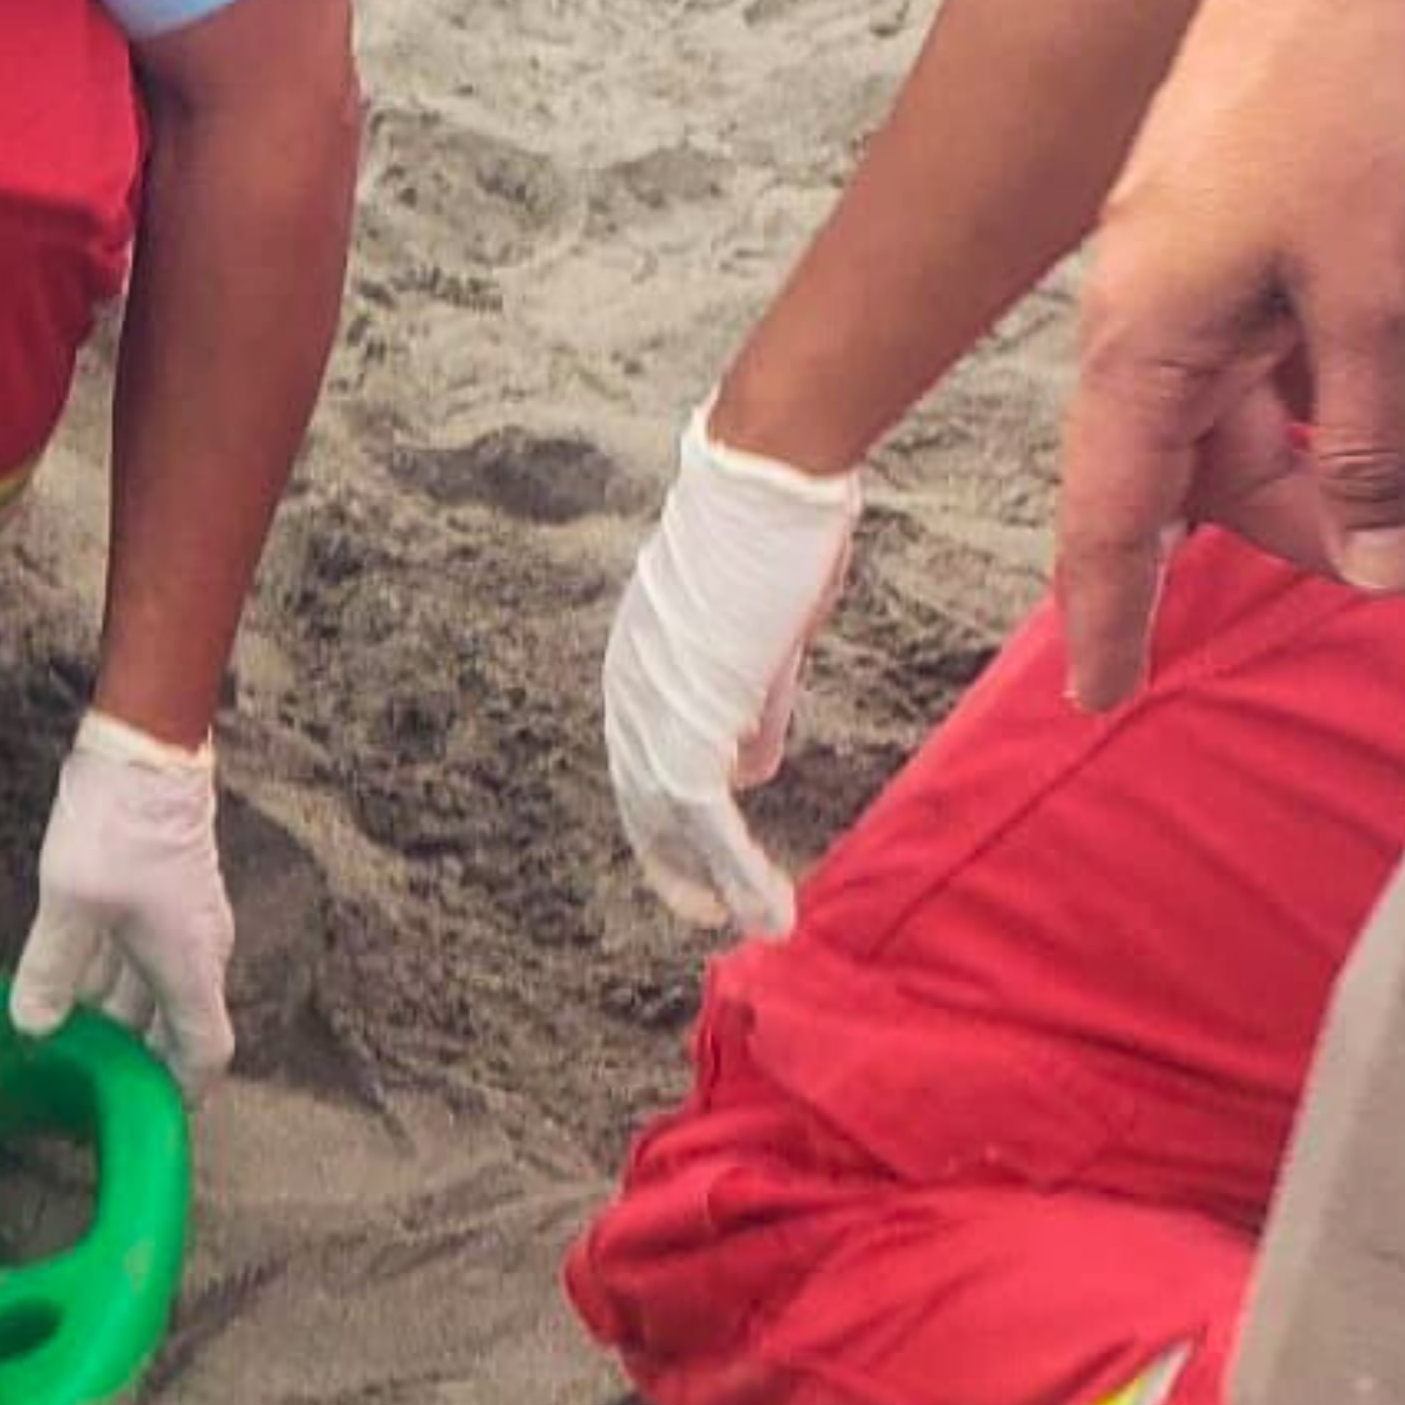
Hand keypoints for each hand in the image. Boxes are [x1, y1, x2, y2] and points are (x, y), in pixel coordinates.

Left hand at [9, 714, 237, 1087]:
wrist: (148, 750)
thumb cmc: (119, 826)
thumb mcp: (70, 904)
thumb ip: (51, 971)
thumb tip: (34, 1029)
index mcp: (190, 965)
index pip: (204, 1052)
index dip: (180, 1091)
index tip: (142, 1115)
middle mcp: (199, 950)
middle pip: (172, 1025)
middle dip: (131, 1056)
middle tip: (80, 1083)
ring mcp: (185, 920)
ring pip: (152, 988)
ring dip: (114, 1014)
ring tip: (62, 1039)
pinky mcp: (166, 894)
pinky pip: (143, 955)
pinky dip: (110, 977)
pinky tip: (63, 980)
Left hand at [603, 407, 863, 936]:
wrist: (769, 479)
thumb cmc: (774, 535)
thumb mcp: (759, 633)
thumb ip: (749, 702)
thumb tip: (751, 770)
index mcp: (640, 666)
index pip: (640, 763)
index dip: (665, 821)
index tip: (695, 863)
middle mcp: (630, 689)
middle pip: (641, 801)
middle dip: (672, 863)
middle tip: (706, 913)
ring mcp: (655, 703)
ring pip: (668, 819)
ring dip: (711, 880)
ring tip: (746, 925)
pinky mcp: (692, 712)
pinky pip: (704, 814)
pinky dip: (734, 869)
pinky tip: (765, 909)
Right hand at [1057, 0, 1404, 706]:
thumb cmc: (1364, 74)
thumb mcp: (1387, 286)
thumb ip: (1382, 439)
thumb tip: (1395, 573)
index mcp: (1147, 325)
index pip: (1113, 510)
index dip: (1113, 611)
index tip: (1101, 697)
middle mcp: (1156, 291)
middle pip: (1196, 464)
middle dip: (1296, 532)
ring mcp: (1209, 238)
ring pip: (1252, 396)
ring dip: (1334, 454)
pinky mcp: (1265, 194)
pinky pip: (1285, 329)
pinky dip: (1342, 381)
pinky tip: (1401, 383)